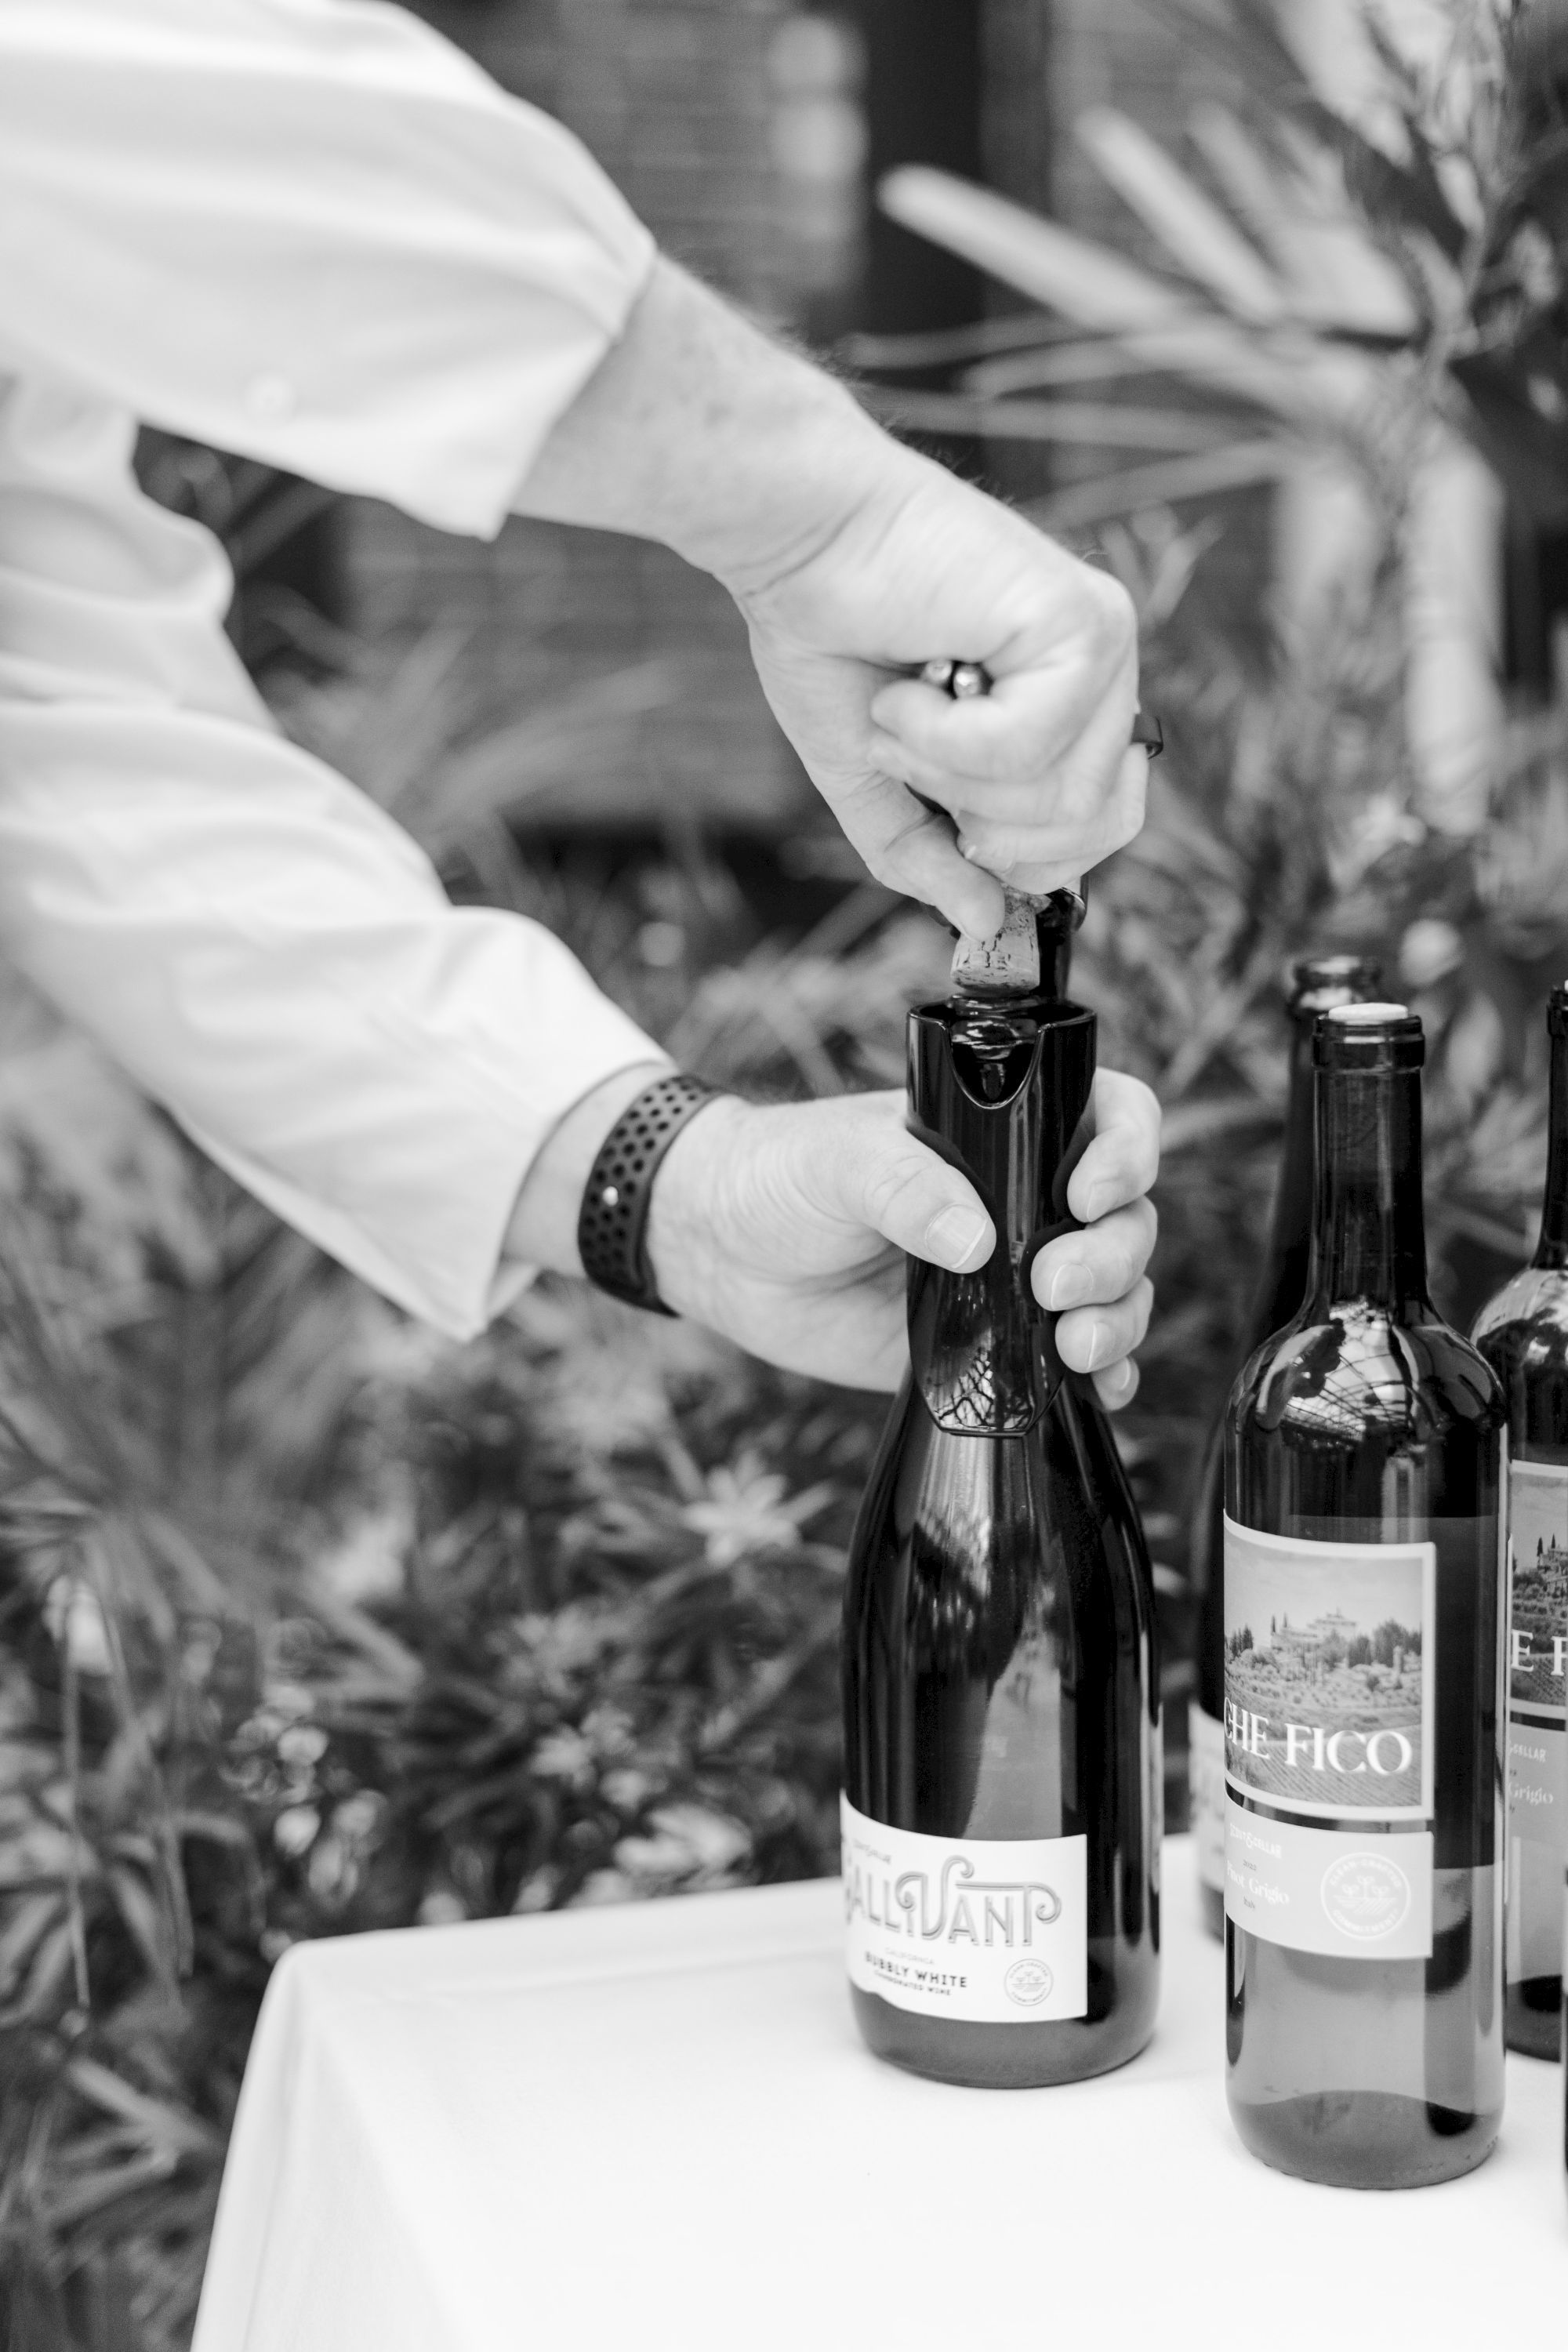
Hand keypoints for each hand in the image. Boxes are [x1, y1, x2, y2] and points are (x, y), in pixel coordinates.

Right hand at [518, 262, 1144, 936]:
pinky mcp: (1084, 621)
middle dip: (986, 823)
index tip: (947, 813)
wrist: (797, 537)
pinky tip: (911, 681)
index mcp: (1070, 703)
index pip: (1100, 825)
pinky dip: (949, 735)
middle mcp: (1102, 672)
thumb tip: (983, 924)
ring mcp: (1102, 643)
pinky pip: (1034, 746)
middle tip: (914, 750)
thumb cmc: (830, 632)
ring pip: (1063, 799)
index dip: (1022, 854)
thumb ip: (927, 855)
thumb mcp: (874, 775)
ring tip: (903, 703)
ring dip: (953, 772)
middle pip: (1095, 826)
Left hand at [646, 1069, 1158, 1397]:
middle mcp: (1022, 1200)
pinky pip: (1071, 1361)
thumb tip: (977, 1241)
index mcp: (1000, 1132)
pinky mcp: (990, 1344)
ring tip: (1074, 1345)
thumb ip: (904, 1188)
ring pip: (1114, 1291)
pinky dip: (1106, 1376)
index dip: (1125, 1150)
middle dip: (1112, 1255)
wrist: (720, 1251)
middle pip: (1124, 1219)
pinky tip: (1102, 1390)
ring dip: (1119, 1319)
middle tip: (1050, 1285)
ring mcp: (1012, 1275)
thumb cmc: (778, 1175)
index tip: (1085, 1194)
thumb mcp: (838, 1162)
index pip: (1106, 1115)